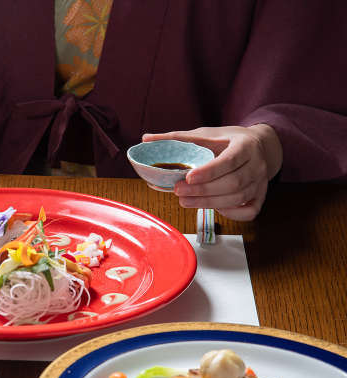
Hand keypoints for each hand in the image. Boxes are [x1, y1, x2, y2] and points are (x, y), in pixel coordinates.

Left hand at [142, 125, 282, 220]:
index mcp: (245, 145)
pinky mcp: (261, 196)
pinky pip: (249, 211)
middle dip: (203, 191)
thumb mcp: (205, 134)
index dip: (209, 171)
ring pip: (238, 198)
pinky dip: (231, 213)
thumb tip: (145, 138)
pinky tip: (213, 208)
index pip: (229, 160)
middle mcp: (257, 164)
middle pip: (233, 183)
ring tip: (185, 201)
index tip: (188, 177)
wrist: (258, 146)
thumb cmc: (227, 141)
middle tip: (178, 191)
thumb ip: (177, 138)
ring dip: (209, 203)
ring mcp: (261, 182)